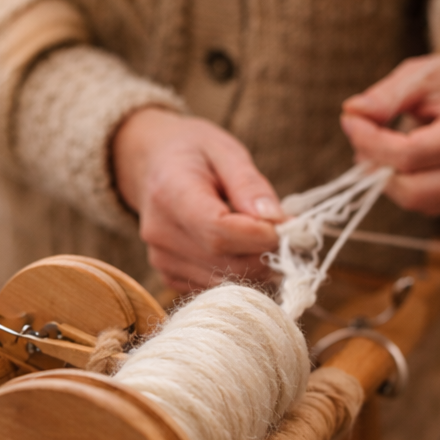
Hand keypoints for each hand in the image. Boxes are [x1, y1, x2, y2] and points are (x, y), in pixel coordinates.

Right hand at [112, 107, 283, 292]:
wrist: (153, 164)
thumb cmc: (194, 154)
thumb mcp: (226, 152)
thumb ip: (251, 185)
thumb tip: (276, 219)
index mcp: (170, 194)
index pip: (219, 231)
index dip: (260, 235)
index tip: (287, 225)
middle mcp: (160, 232)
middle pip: (228, 262)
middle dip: (267, 253)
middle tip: (285, 233)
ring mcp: (162, 258)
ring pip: (227, 281)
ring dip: (258, 265)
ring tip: (262, 237)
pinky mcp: (170, 275)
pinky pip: (218, 287)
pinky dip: (241, 273)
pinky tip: (241, 248)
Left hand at [340, 53, 439, 215]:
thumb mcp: (424, 76)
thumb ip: (388, 95)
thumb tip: (353, 113)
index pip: (411, 153)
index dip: (371, 141)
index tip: (350, 121)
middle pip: (414, 190)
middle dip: (376, 166)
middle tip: (359, 139)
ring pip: (419, 202)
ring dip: (388, 179)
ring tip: (375, 148)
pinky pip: (428, 204)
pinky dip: (404, 186)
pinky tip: (396, 161)